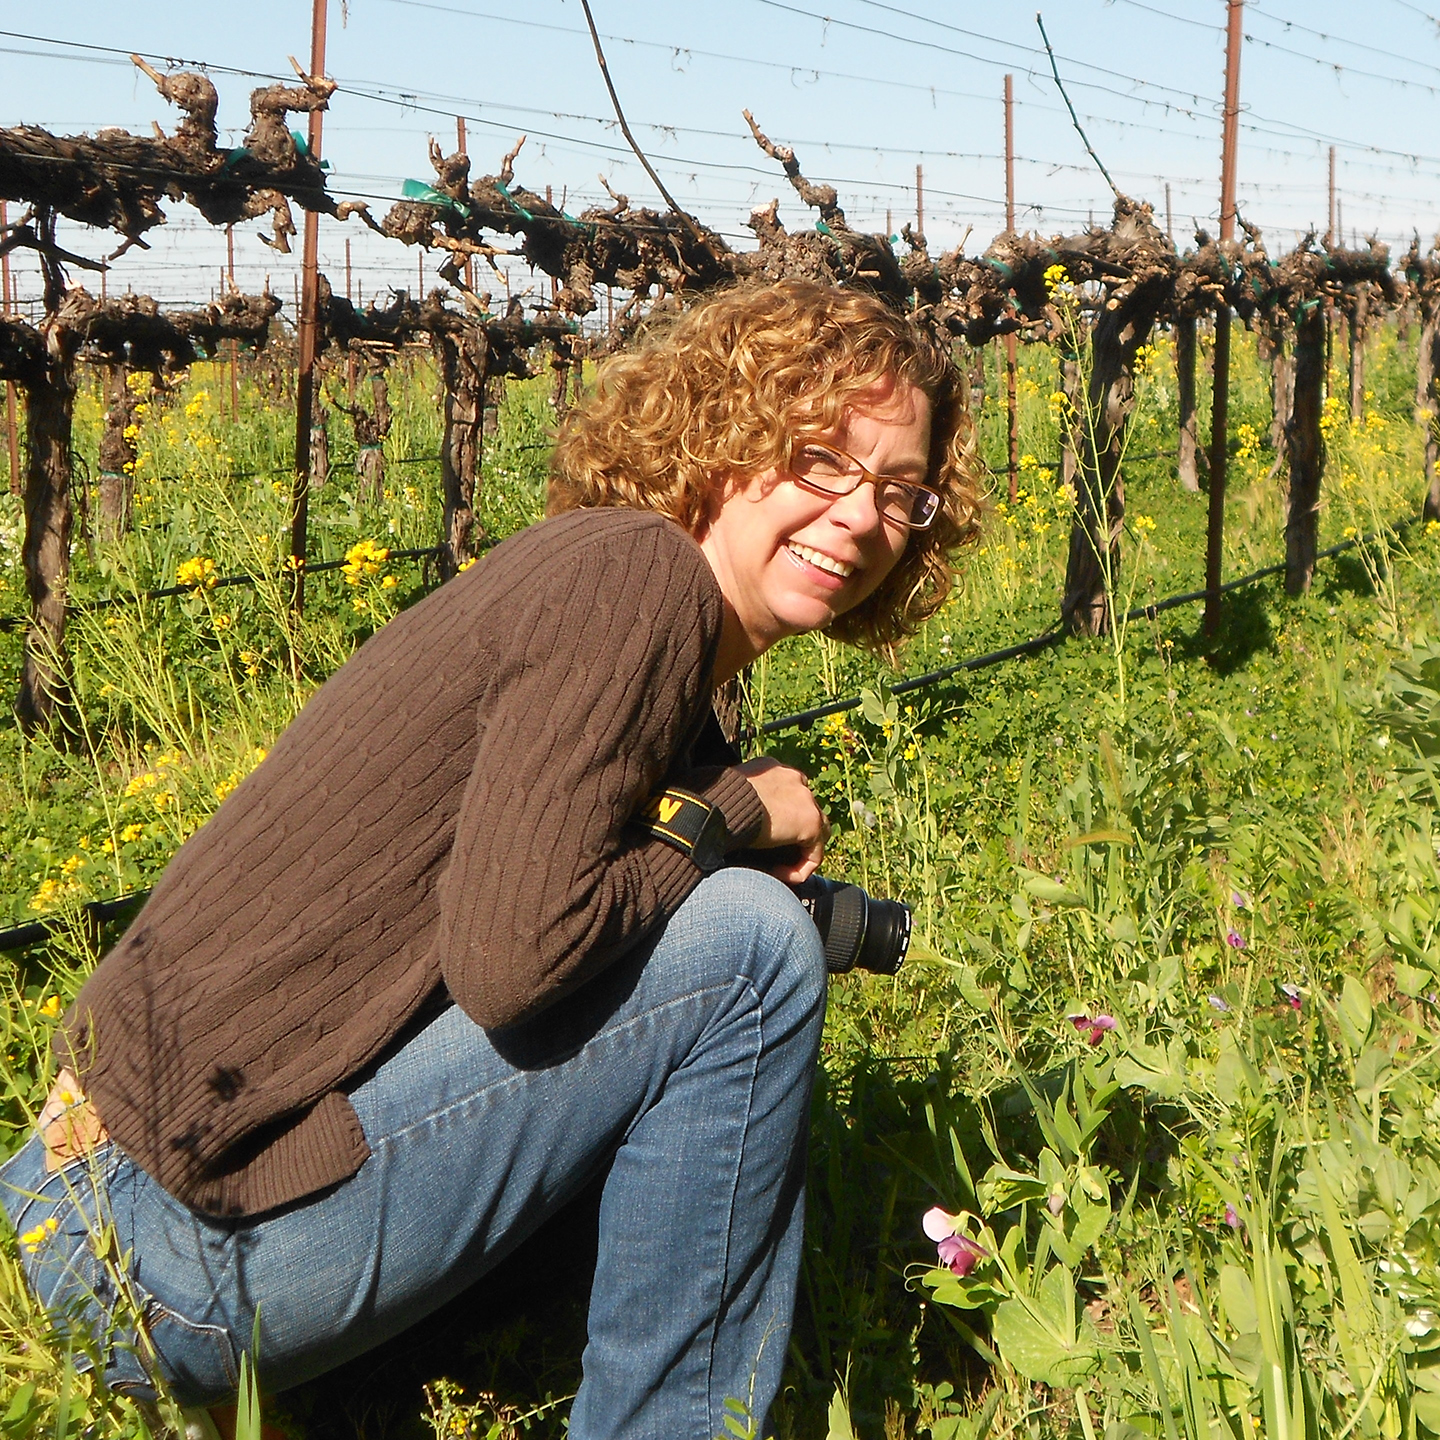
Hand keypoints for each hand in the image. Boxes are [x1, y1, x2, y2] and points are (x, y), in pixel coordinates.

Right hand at [736, 756, 829, 882]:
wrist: (724, 804)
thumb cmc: (716, 801)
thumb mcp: (730, 796)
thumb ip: (743, 803)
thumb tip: (736, 823)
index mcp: (773, 770)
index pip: (788, 794)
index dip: (781, 818)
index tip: (762, 837)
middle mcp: (794, 780)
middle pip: (806, 810)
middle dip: (795, 834)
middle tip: (775, 855)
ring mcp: (806, 799)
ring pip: (817, 831)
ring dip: (800, 852)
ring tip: (778, 869)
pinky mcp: (810, 822)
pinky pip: (814, 853)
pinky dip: (800, 869)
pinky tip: (778, 875)